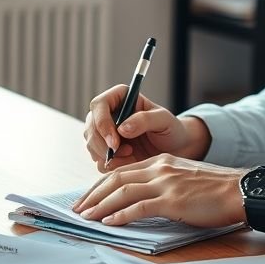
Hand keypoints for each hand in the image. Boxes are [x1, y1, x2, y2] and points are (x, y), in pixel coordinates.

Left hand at [70, 154, 246, 226]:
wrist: (241, 191)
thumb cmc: (216, 191)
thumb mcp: (184, 180)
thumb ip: (163, 186)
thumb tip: (142, 203)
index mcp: (161, 162)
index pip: (121, 172)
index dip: (100, 186)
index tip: (87, 199)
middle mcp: (159, 168)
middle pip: (115, 179)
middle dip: (92, 195)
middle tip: (77, 209)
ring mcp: (165, 183)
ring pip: (122, 191)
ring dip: (100, 206)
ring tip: (86, 217)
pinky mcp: (172, 200)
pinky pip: (138, 207)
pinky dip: (120, 215)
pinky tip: (109, 223)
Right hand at [82, 84, 206, 170]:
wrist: (174, 149)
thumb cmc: (171, 129)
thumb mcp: (164, 120)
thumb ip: (145, 120)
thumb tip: (122, 128)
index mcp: (120, 98)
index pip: (99, 105)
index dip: (102, 124)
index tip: (114, 142)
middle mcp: (108, 113)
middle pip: (90, 127)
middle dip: (103, 145)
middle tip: (126, 153)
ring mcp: (104, 133)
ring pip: (91, 145)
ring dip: (109, 156)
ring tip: (133, 156)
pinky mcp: (106, 150)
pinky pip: (98, 160)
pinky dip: (112, 166)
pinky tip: (130, 162)